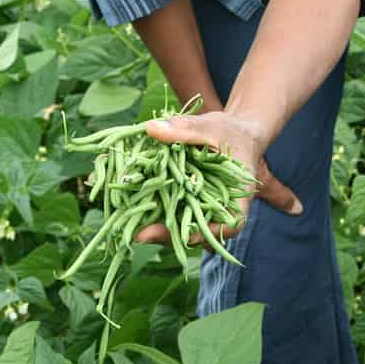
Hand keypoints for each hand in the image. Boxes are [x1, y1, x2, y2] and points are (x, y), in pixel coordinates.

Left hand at [134, 111, 302, 245]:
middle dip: (167, 235)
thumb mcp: (212, 127)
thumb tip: (152, 129)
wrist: (229, 135)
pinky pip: (167, 210)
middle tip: (140, 235)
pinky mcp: (181, 204)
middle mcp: (216, 214)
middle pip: (196, 233)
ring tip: (128, 225)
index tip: (180, 233)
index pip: (227, 227)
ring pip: (177, 226)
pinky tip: (128, 205)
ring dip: (155, 226)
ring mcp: (197, 211)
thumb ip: (186, 129)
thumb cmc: (230, 133)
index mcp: (236, 203)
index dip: (203, 235)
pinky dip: (150, 208)